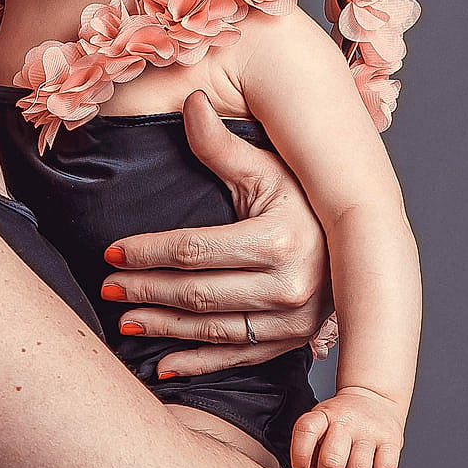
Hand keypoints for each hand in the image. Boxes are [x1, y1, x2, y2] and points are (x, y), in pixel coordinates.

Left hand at [100, 90, 333, 377]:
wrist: (359, 240)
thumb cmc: (304, 197)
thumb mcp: (267, 167)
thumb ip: (222, 144)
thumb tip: (192, 102)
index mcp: (282, 240)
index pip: (195, 250)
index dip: (148, 252)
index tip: (112, 252)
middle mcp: (291, 286)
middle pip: (198, 293)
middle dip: (146, 290)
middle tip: (108, 287)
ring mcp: (295, 321)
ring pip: (212, 330)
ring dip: (163, 327)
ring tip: (125, 319)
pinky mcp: (294, 342)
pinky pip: (237, 358)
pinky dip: (198, 364)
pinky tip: (163, 365)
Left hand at [289, 387, 404, 467]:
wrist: (374, 398)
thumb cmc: (342, 421)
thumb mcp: (320, 426)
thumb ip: (310, 455)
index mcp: (324, 415)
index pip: (306, 430)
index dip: (299, 455)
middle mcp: (347, 421)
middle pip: (331, 462)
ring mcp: (371, 431)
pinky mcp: (392, 442)